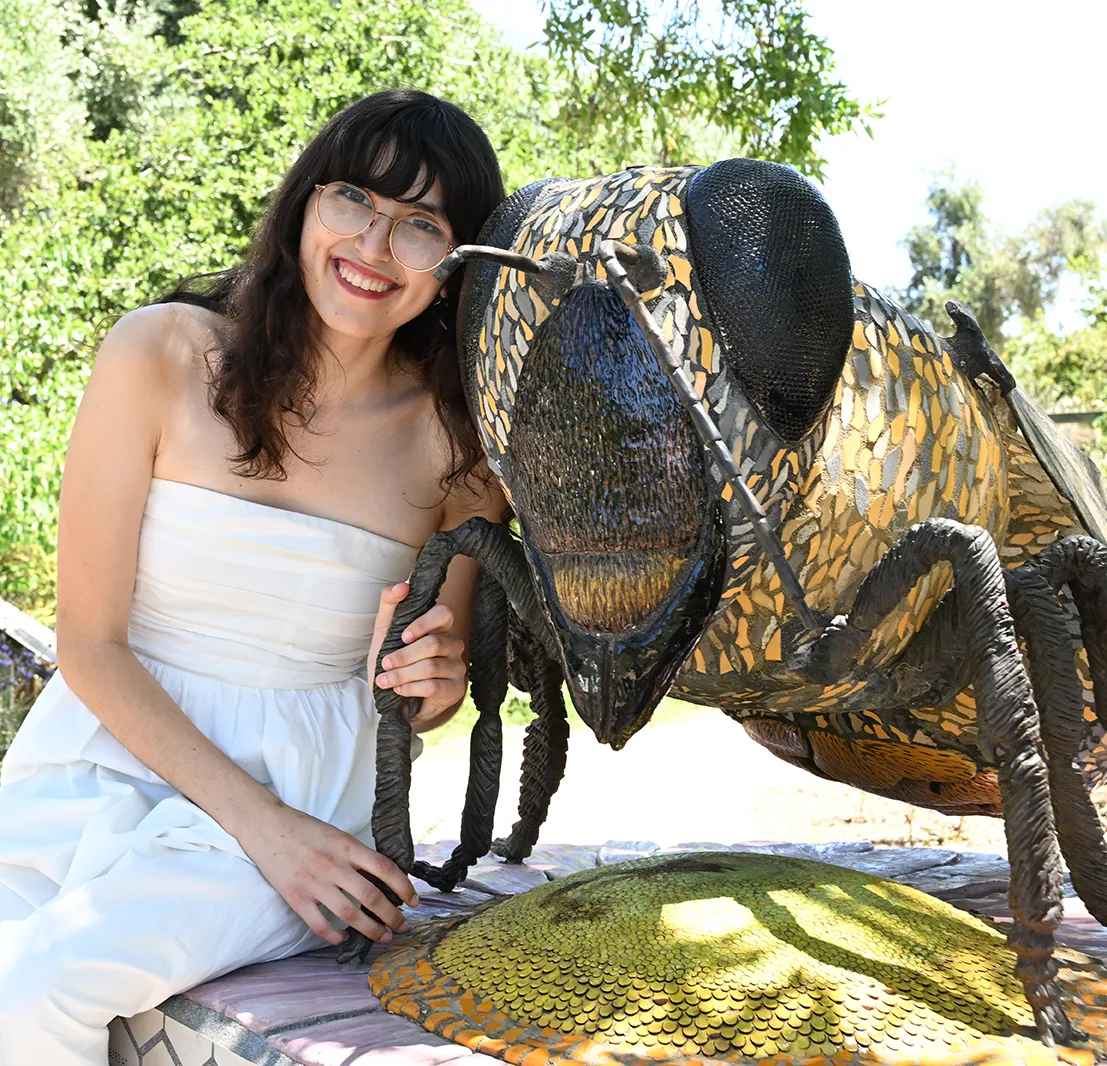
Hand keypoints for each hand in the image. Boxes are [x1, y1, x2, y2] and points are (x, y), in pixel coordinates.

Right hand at [236, 800, 418, 946]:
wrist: (266, 826)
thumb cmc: (304, 829)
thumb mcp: (337, 835)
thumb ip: (356, 855)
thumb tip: (382, 878)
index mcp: (347, 846)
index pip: (385, 869)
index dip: (404, 887)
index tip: (413, 901)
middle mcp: (334, 865)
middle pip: (372, 897)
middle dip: (392, 916)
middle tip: (402, 927)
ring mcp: (314, 883)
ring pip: (350, 914)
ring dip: (371, 930)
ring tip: (383, 937)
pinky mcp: (295, 897)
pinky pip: (320, 924)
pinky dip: (335, 935)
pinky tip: (343, 938)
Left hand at [369, 582, 467, 722]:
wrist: (393, 697)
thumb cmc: (392, 660)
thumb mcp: (385, 631)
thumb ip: (390, 604)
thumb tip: (402, 586)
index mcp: (439, 627)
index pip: (444, 613)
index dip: (423, 623)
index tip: (403, 637)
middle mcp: (453, 644)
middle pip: (434, 643)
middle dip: (404, 656)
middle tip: (386, 664)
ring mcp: (457, 667)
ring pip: (431, 667)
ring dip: (402, 674)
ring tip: (386, 680)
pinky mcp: (456, 689)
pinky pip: (433, 686)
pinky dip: (410, 688)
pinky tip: (399, 690)